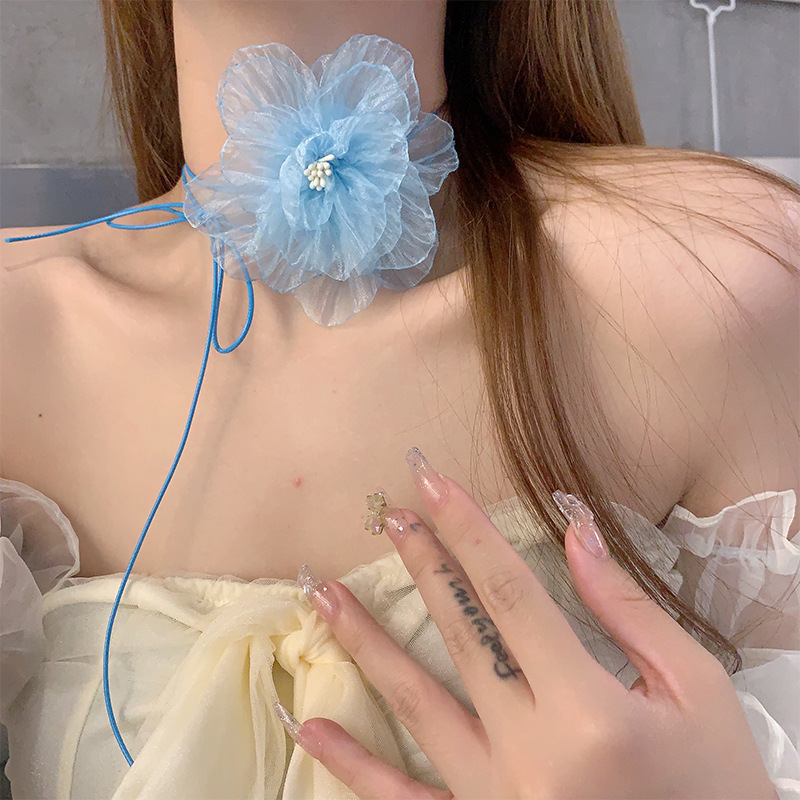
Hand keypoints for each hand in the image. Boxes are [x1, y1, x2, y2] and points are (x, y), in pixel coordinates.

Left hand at [285, 448, 777, 798]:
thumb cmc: (719, 787)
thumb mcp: (698, 691)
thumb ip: (631, 610)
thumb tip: (576, 533)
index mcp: (589, 712)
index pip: (511, 595)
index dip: (468, 531)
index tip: (432, 481)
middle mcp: (532, 754)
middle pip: (462, 636)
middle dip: (425, 567)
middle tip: (392, 516)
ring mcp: (496, 798)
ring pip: (417, 707)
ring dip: (366, 645)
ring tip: (322, 595)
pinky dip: (354, 766)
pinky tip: (311, 729)